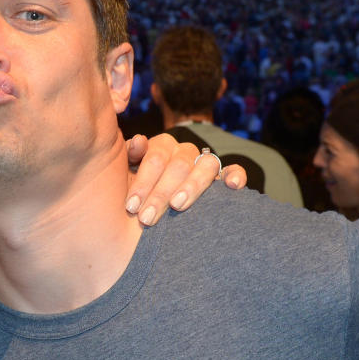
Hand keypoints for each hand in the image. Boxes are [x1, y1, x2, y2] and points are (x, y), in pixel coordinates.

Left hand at [125, 134, 247, 224]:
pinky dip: (235, 175)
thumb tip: (140, 141)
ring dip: (191, 185)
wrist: (144, 218)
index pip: (155, 157)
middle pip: (179, 165)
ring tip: (177, 205)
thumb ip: (127, 156)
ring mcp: (203, 164)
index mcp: (160, 147)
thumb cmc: (133, 195)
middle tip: (147, 218)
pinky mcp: (222, 178)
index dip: (143, 181)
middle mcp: (184, 152)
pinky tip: (231, 186)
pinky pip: (234, 170)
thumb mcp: (123, 176)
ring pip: (206, 164)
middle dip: (161, 193)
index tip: (131, 206)